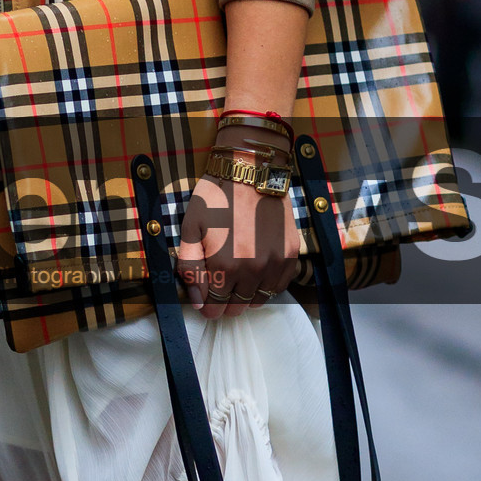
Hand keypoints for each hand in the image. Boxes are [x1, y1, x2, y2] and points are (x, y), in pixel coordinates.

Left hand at [174, 176, 302, 316]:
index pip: (214, 308)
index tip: (205, 297)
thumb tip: (196, 302)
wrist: (251, 172)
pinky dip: (266, 285)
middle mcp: (252, 271)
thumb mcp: (191, 229)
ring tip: (237, 278)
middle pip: (236, 307)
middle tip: (220, 284)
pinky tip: (256, 271)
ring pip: (258, 300)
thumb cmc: (216, 198)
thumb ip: (190, 268)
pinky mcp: (289, 256)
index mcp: (224, 266)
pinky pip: (278, 286)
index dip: (207, 306)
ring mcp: (274, 264)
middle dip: (224, 302)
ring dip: (245, 295)